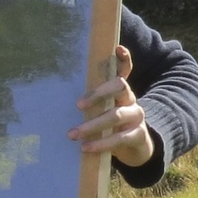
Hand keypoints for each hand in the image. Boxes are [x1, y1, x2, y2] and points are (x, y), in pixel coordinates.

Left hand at [70, 44, 156, 168]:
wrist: (137, 148)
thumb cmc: (113, 126)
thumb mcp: (104, 111)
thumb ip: (92, 103)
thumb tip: (59, 97)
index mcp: (122, 92)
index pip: (125, 70)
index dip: (124, 59)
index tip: (118, 49)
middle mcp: (131, 100)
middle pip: (121, 86)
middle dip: (98, 93)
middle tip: (78, 105)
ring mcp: (137, 117)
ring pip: (116, 115)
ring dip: (92, 125)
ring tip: (73, 134)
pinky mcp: (138, 135)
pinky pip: (119, 138)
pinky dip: (101, 143)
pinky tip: (86, 148)